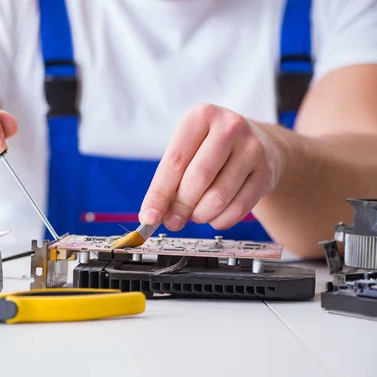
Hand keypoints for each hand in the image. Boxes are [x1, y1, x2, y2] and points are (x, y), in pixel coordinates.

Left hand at [140, 104, 288, 230]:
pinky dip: (220, 220)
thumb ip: (169, 179)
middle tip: (173, 221)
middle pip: (198, 178)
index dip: (159, 193)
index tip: (148, 217)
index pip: (175, 161)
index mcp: (202, 116)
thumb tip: (153, 215)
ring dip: (200, 215)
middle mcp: (230, 127)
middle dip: (180, 207)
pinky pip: (239, 208)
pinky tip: (213, 217)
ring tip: (195, 215)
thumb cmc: (211, 149)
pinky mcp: (267, 171)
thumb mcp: (188, 149)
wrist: (261, 143)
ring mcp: (253, 148)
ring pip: (219, 197)